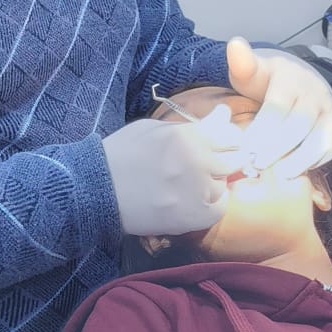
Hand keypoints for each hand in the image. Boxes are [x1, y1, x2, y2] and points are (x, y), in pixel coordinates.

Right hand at [102, 107, 244, 238]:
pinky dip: (211, 204)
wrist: (96, 189)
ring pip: (224, 184)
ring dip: (212, 182)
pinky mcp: (192, 217)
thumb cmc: (122, 154)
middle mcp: (196, 161)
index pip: (230, 134)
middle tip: (203, 164)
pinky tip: (192, 200)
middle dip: (224, 159)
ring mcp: (196, 191)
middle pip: (235, 159)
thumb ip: (192, 123)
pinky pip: (220, 208)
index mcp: (186, 135)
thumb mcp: (154, 129)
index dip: (227, 139)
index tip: (218, 143)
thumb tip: (224, 114)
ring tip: (188, 183)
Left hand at [227, 37, 331, 178]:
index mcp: (290, 77)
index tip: (245, 149)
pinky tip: (292, 169)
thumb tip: (235, 44)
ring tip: (276, 173)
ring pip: (318, 139)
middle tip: (257, 164)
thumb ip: (242, 63)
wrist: (297, 80)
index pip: (276, 107)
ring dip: (297, 160)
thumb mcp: (252, 70)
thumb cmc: (268, 80)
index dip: (261, 130)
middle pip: (297, 126)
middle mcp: (315, 92)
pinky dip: (312, 162)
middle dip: (276, 148)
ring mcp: (329, 111)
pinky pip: (328, 149)